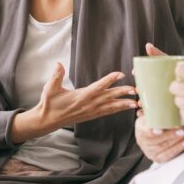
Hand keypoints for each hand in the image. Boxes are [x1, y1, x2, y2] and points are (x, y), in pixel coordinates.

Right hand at [12, 63, 136, 141]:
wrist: (47, 120)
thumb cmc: (49, 103)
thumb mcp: (50, 88)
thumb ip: (56, 75)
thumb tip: (58, 63)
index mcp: (80, 97)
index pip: (98, 87)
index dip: (109, 80)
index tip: (120, 74)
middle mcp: (87, 105)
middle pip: (108, 97)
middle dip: (122, 93)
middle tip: (135, 89)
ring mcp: (90, 111)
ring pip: (110, 107)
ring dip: (123, 104)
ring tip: (135, 102)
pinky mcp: (90, 115)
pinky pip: (106, 112)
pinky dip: (116, 109)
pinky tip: (124, 107)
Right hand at [135, 111, 183, 162]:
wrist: (147, 139)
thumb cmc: (149, 124)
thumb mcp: (146, 115)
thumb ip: (148, 108)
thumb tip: (144, 97)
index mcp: (140, 129)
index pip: (146, 132)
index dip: (153, 132)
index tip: (160, 129)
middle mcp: (144, 142)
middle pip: (158, 140)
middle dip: (172, 134)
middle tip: (183, 128)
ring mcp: (150, 151)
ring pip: (165, 147)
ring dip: (178, 140)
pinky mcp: (158, 158)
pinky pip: (169, 155)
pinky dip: (178, 148)